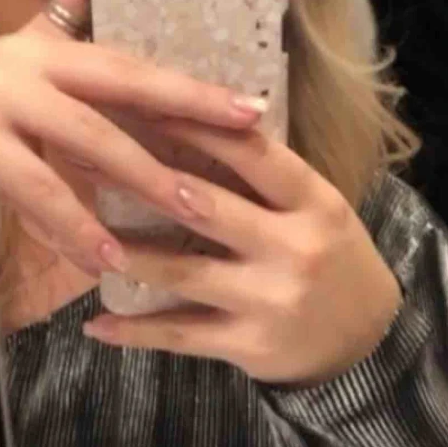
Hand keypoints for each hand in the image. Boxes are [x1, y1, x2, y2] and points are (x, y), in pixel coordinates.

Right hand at [0, 0, 265, 275]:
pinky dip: (75, 228)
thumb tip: (136, 165)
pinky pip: (38, 191)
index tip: (247, 94)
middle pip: (125, 78)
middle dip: (190, 100)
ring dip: (145, 177)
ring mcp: (0, 99)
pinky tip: (107, 258)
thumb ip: (71, 121)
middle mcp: (29, 64)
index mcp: (45, 50)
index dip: (187, 71)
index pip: (132, 58)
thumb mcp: (13, 103)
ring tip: (192, 210)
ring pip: (90, 138)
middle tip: (247, 123)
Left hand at [82, 125, 403, 386]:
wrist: (368, 341)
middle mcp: (295, 248)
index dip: (190, 124)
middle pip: (205, 206)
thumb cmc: (331, 260)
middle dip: (136, 179)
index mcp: (315, 202)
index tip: (136, 101)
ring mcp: (271, 300)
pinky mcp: (250, 345)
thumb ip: (265, 180)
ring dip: (126, 255)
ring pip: (182, 272)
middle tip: (80, 155)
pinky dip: (135, 331)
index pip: (249, 152)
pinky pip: (181, 335)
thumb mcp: (317, 210)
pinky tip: (96, 324)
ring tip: (81, 239)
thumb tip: (190, 124)